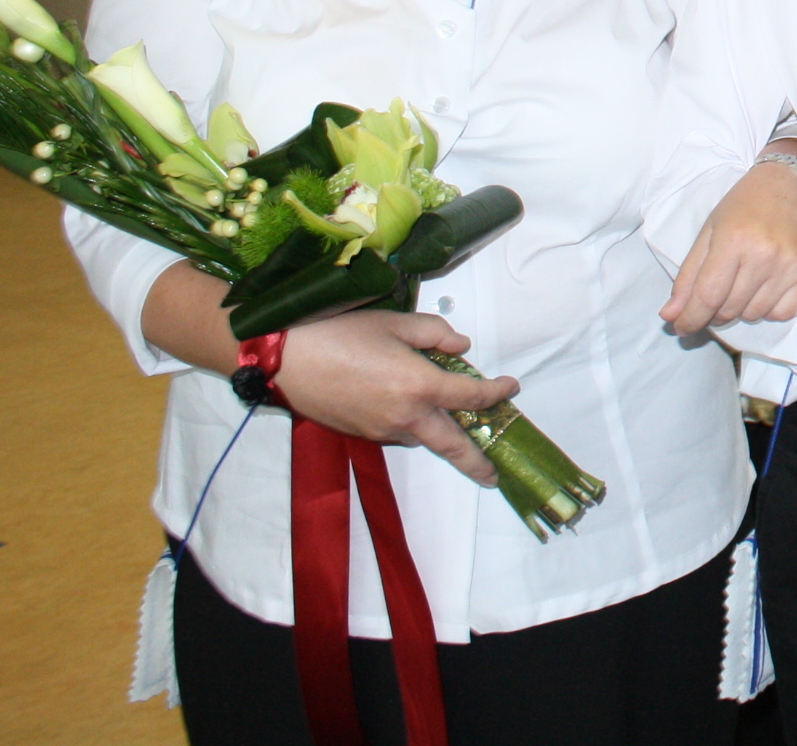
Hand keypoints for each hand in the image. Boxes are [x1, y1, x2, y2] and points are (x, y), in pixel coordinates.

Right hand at [275, 310, 517, 486]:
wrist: (286, 360)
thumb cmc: (340, 334)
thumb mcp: (394, 322)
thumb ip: (435, 334)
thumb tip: (460, 348)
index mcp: (420, 386)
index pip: (472, 396)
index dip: (496, 392)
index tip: (510, 387)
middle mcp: (406, 417)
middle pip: (452, 446)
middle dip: (477, 462)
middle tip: (494, 474)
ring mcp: (382, 431)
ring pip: (422, 439)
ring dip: (442, 438)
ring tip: (457, 429)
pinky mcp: (362, 435)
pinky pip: (397, 435)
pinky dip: (412, 427)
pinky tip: (410, 409)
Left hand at [662, 158, 796, 334]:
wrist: (793, 182)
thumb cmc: (746, 203)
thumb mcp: (710, 230)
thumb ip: (689, 275)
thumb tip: (670, 315)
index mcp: (733, 239)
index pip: (707, 296)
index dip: (690, 318)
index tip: (680, 327)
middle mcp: (763, 255)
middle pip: (729, 309)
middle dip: (714, 312)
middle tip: (714, 298)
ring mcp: (790, 266)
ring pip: (754, 314)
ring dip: (741, 309)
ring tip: (741, 286)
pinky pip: (782, 313)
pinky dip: (768, 309)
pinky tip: (764, 290)